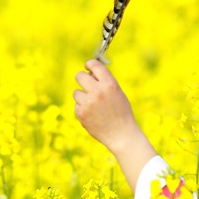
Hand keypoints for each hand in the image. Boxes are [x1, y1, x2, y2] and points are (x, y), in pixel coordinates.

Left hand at [73, 59, 156, 188]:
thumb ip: (104, 82)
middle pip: (79, 76)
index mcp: (109, 84)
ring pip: (76, 92)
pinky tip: (93, 116)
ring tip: (94, 107)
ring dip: (82, 97)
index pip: (94, 65)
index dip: (89, 64)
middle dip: (82, 79)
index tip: (87, 67)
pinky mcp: (81, 113)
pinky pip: (77, 105)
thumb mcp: (117, 93)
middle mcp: (98, 91)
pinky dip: (82, 109)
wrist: (121, 134)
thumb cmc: (121, 112)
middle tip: (86, 85)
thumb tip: (89, 72)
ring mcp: (88, 102)